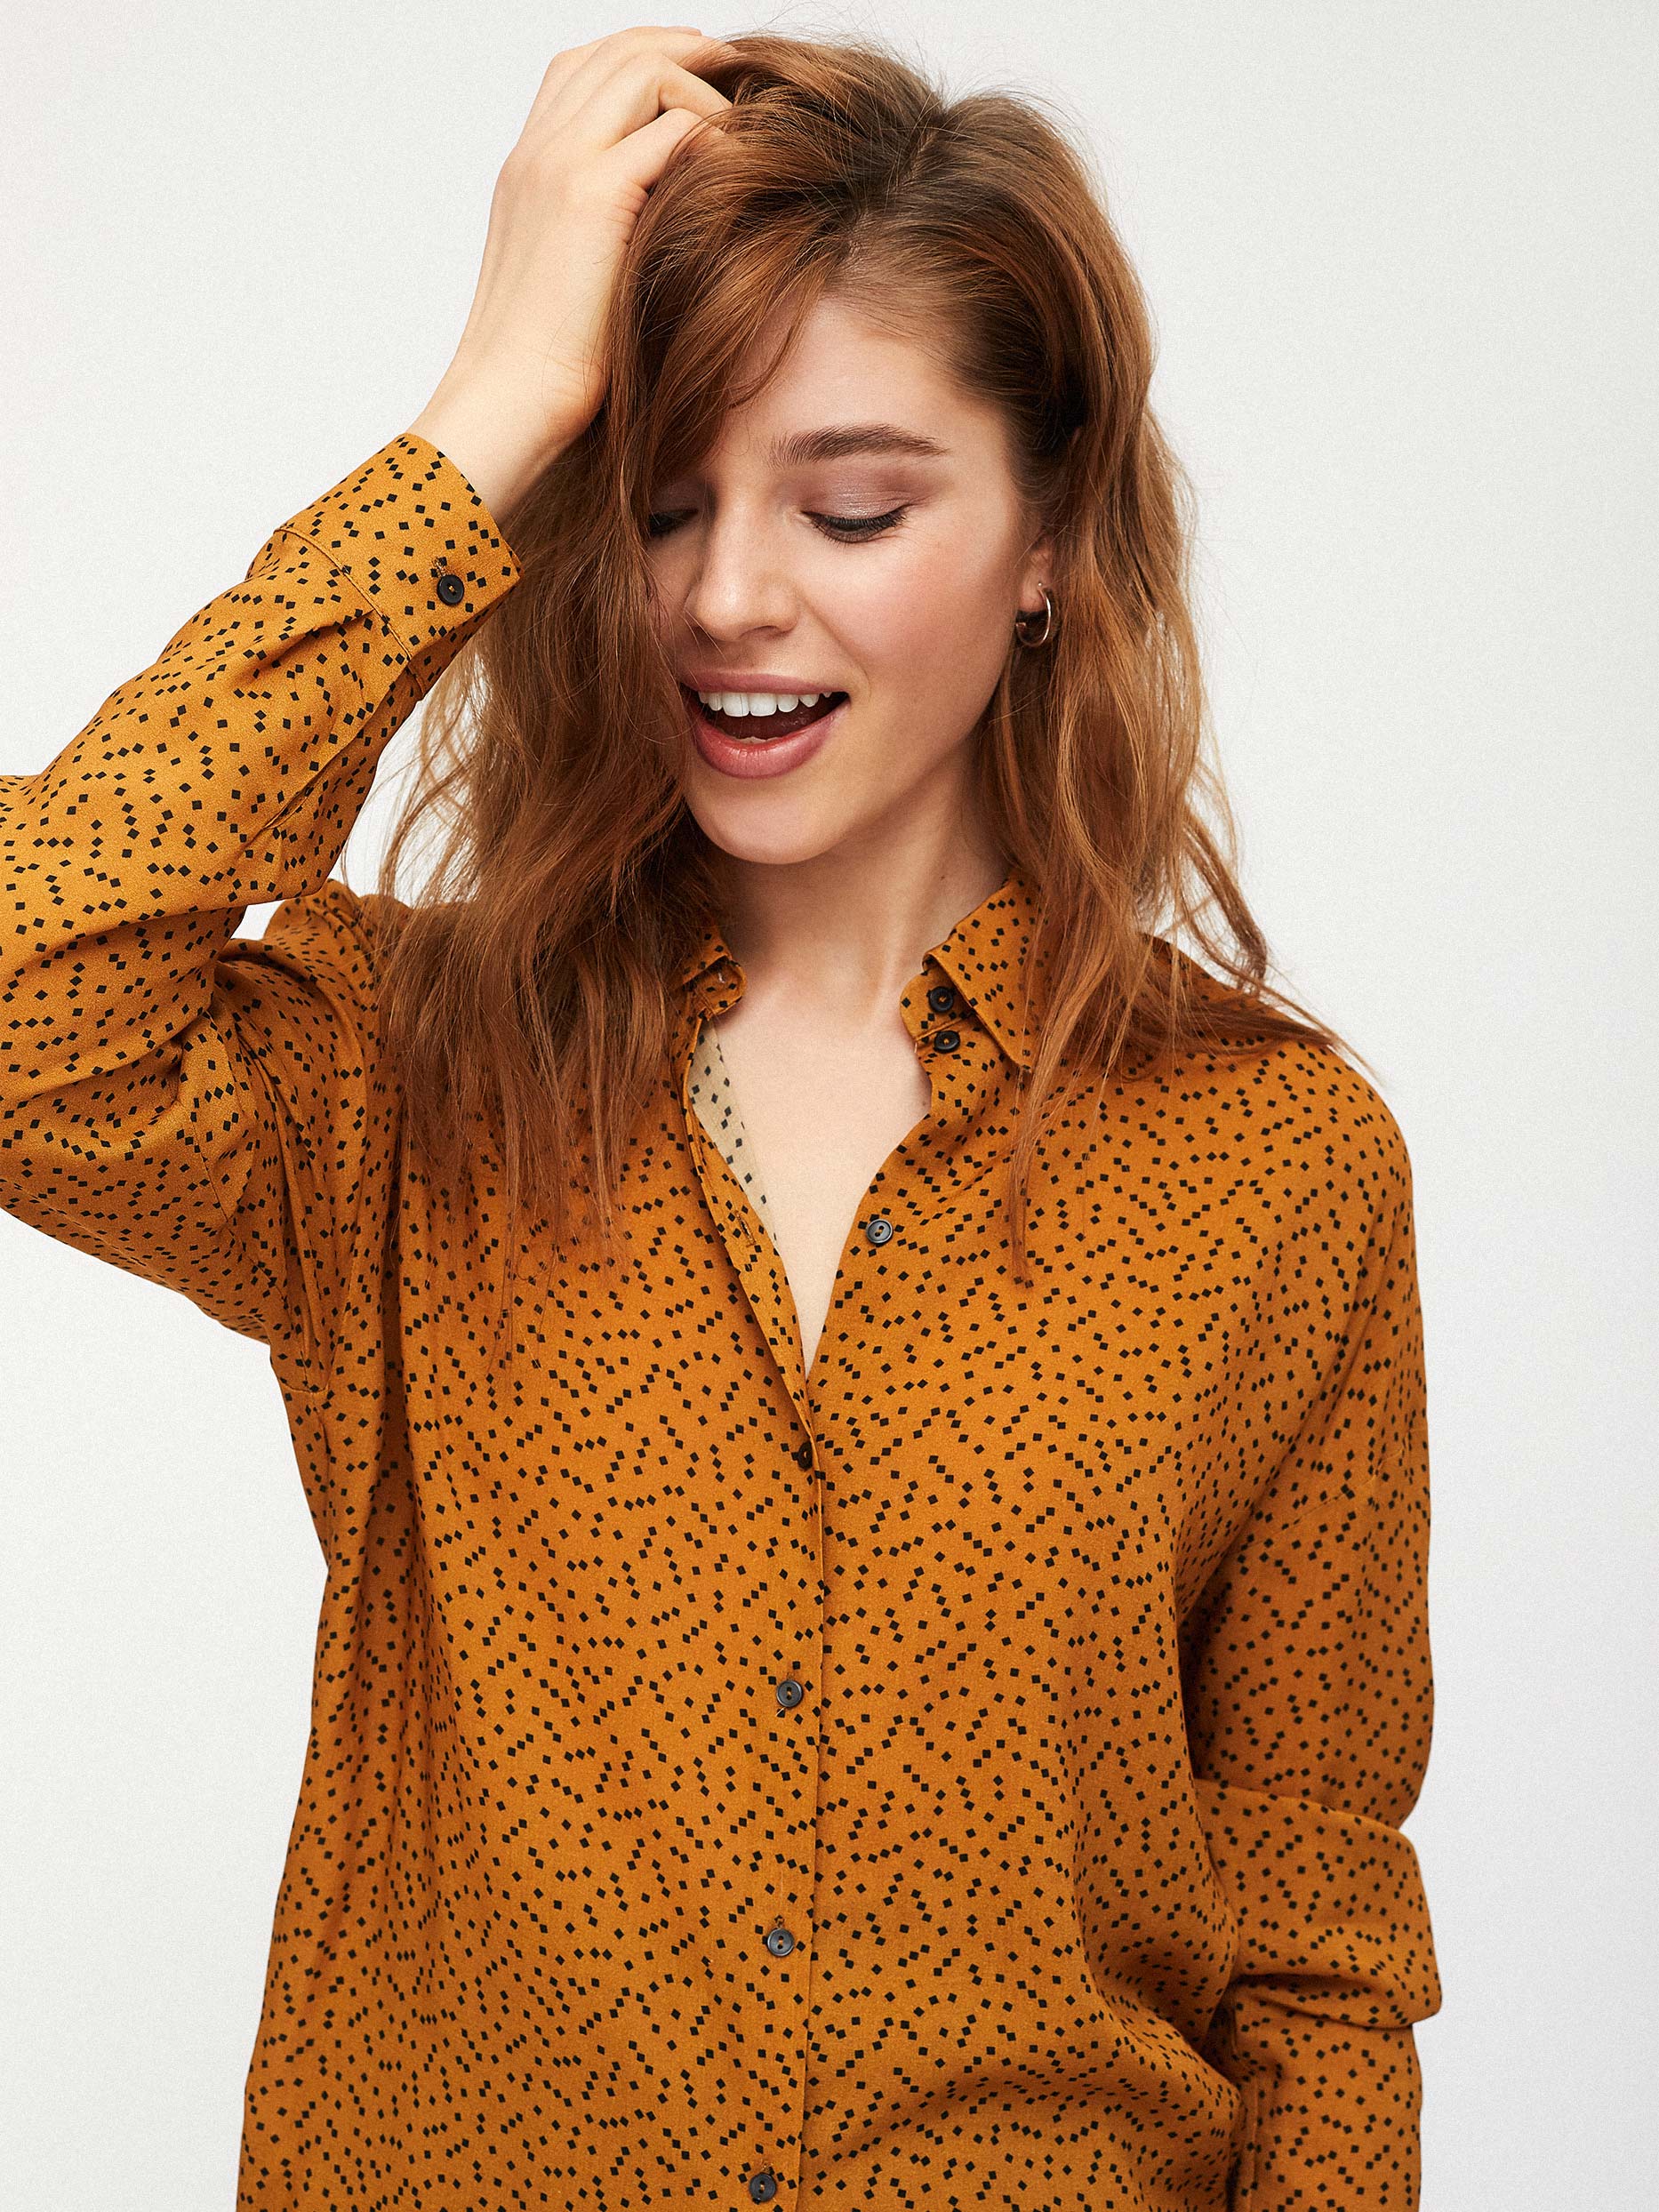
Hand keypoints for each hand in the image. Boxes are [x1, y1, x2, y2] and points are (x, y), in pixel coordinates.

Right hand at [410, 23, 734, 516]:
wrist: (510, 401)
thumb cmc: (548, 366)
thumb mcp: (573, 279)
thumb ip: (605, 232)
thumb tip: (668, 219)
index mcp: (527, 167)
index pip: (582, 67)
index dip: (646, 56)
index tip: (701, 83)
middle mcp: (538, 151)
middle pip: (616, 50)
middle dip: (689, 52)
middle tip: (742, 79)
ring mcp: (560, 165)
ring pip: (643, 69)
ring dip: (704, 92)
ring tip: (742, 135)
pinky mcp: (592, 197)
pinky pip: (671, 128)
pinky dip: (712, 137)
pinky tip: (735, 174)